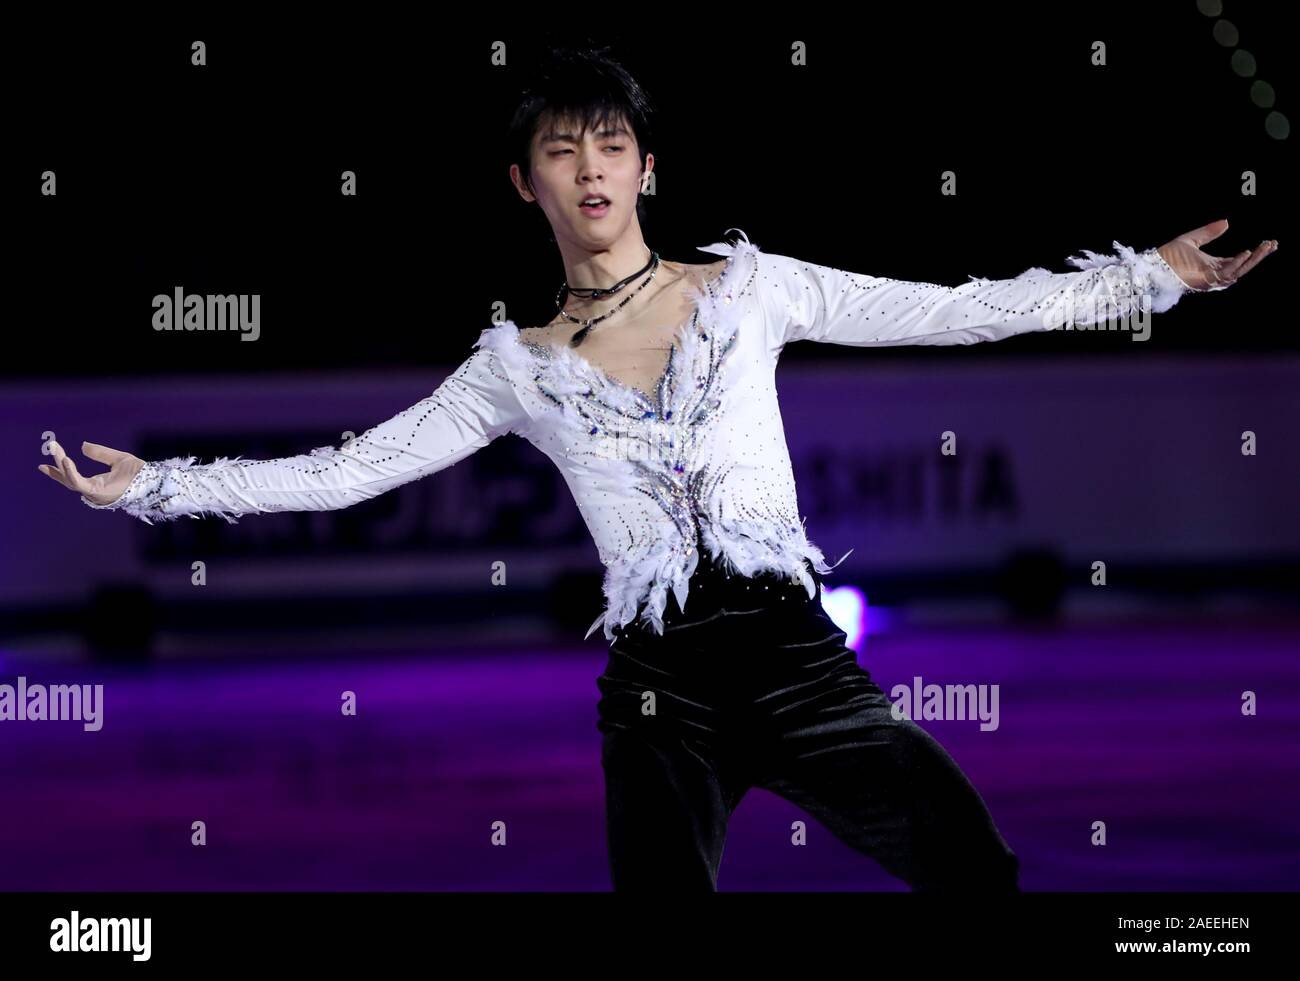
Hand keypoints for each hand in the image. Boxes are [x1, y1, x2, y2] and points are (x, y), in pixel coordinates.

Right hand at [38, 440, 144, 505]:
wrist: (151, 480)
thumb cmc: (138, 473)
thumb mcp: (117, 459)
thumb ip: (100, 453)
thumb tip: (83, 445)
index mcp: (97, 484)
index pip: (73, 477)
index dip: (59, 470)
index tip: (45, 462)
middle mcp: (93, 490)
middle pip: (68, 478)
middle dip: (57, 464)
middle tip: (51, 446)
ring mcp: (94, 493)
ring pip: (71, 480)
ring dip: (61, 465)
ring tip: (56, 450)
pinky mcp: (97, 493)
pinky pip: (79, 483)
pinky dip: (71, 473)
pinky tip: (66, 460)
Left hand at [1157, 219, 1277, 291]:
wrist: (1153, 267)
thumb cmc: (1168, 257)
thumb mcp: (1192, 239)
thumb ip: (1209, 232)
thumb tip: (1227, 221)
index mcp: (1214, 266)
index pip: (1239, 260)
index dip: (1254, 253)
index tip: (1267, 243)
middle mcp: (1215, 274)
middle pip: (1244, 266)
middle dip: (1259, 256)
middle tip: (1273, 244)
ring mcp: (1212, 279)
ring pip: (1239, 271)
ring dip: (1254, 259)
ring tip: (1266, 246)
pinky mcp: (1206, 280)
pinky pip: (1226, 273)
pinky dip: (1237, 263)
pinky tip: (1246, 252)